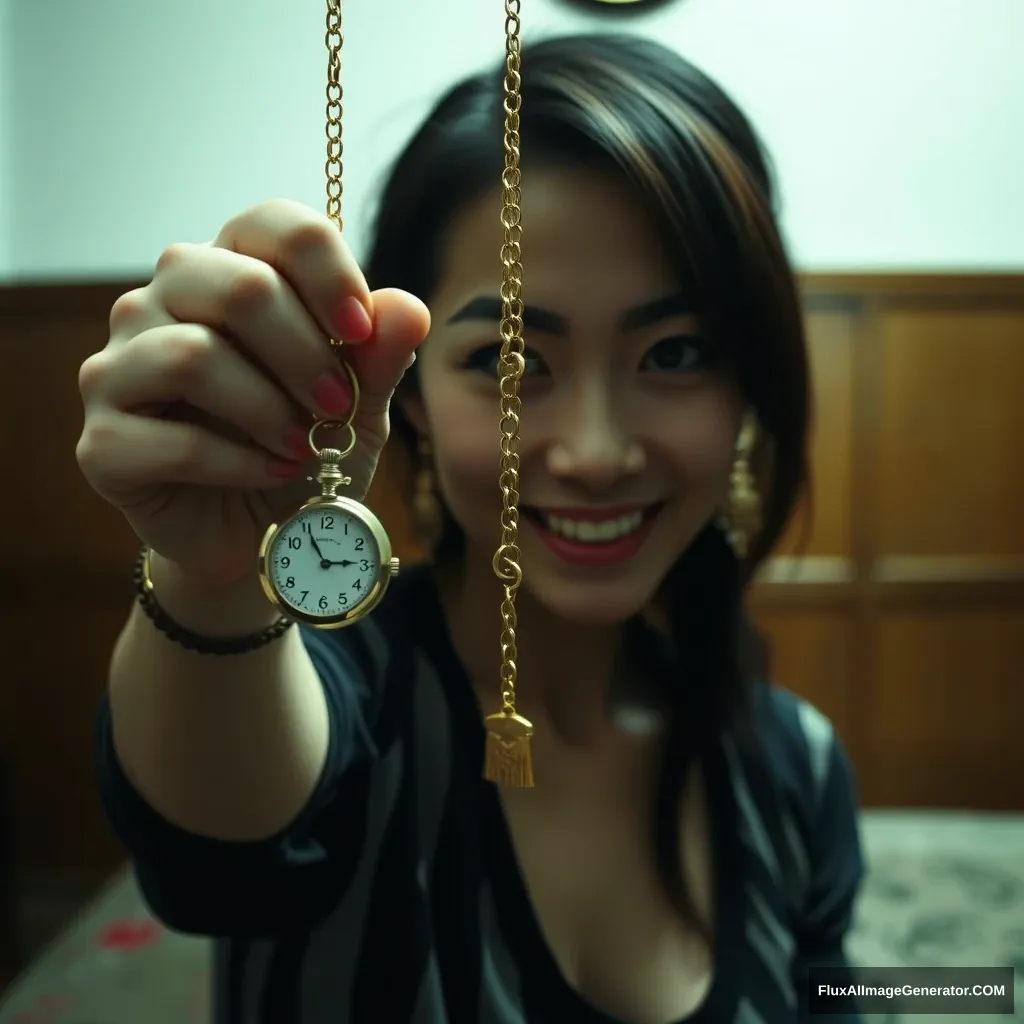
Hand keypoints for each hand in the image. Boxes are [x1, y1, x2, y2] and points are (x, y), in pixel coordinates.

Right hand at [75, 199, 430, 588]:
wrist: (261, 534)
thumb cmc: (304, 448)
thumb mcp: (358, 404)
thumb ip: (379, 356)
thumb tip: (408, 308)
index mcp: (226, 272)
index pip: (273, 226)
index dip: (328, 272)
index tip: (362, 332)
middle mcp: (160, 303)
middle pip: (237, 286)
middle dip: (305, 353)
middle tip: (338, 405)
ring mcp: (119, 367)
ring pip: (194, 355)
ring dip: (269, 409)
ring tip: (304, 445)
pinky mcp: (103, 441)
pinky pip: (174, 439)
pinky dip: (240, 463)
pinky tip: (271, 472)